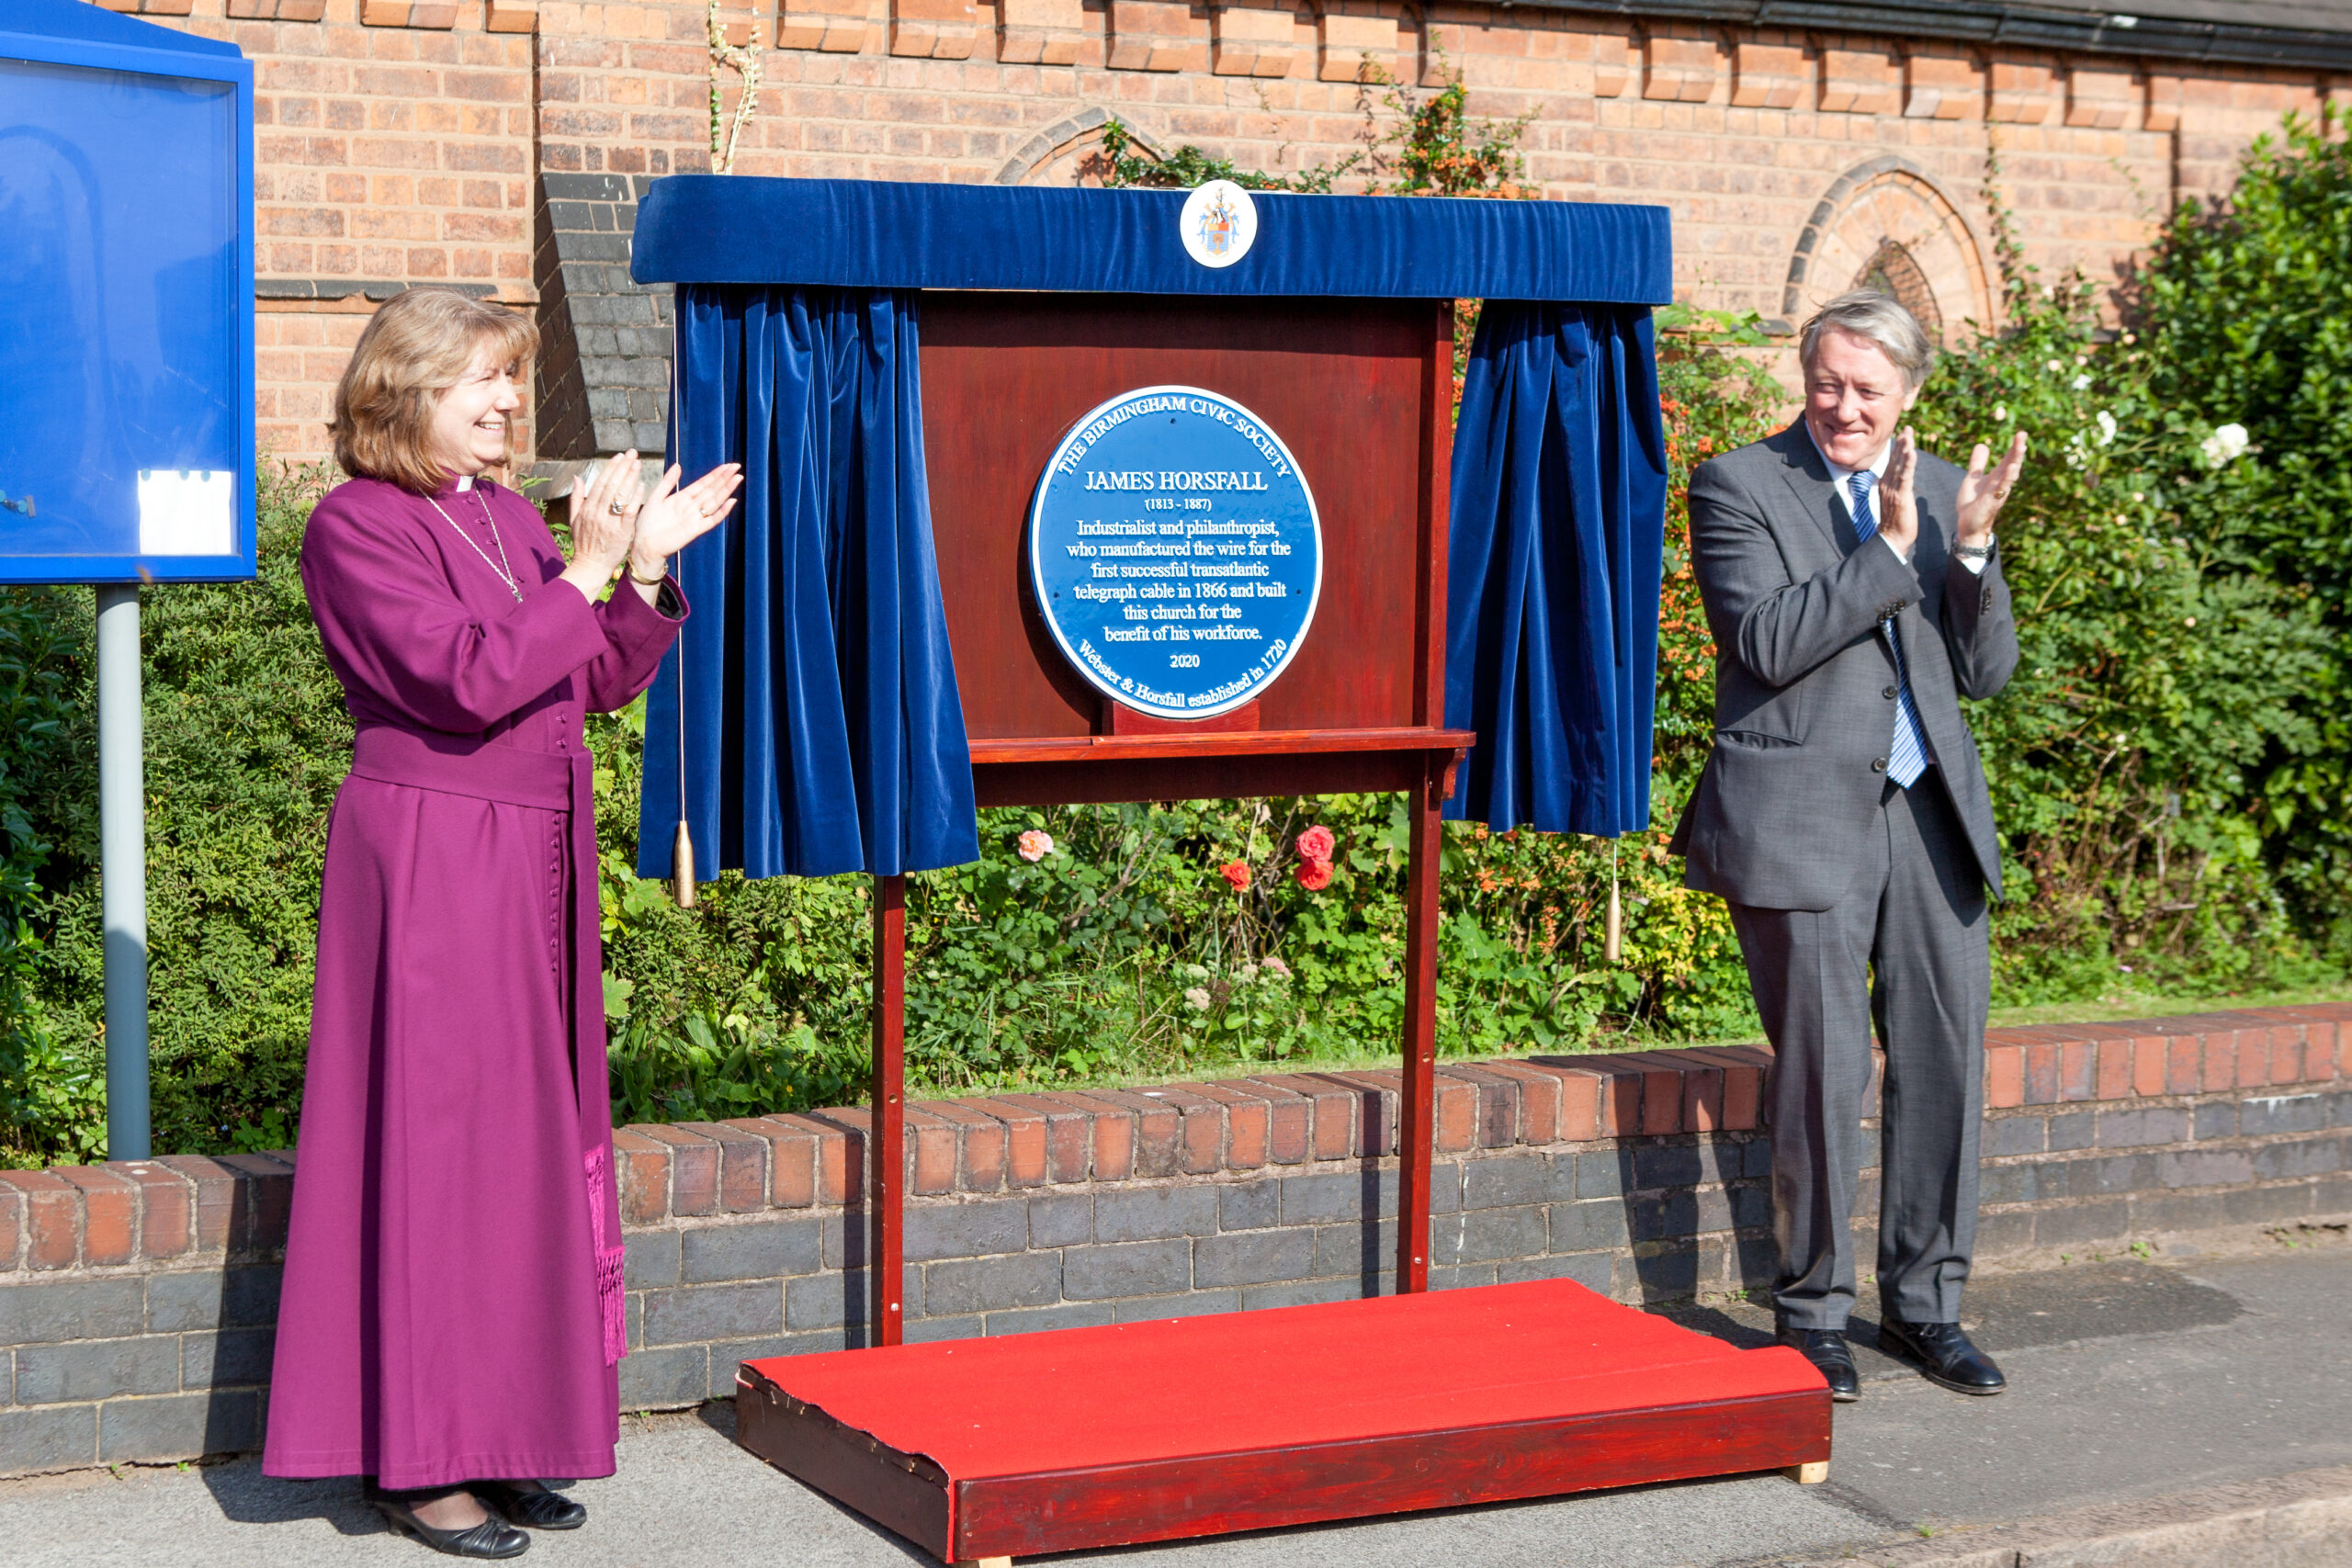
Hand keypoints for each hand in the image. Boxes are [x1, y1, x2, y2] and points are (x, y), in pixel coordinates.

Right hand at [559, 451, 645, 600]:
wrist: (590, 566)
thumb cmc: (584, 543)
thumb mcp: (574, 519)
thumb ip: (576, 498)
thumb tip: (577, 477)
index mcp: (587, 508)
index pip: (600, 483)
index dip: (610, 468)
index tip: (619, 456)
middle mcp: (597, 513)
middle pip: (611, 485)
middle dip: (622, 467)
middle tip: (632, 453)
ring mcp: (609, 523)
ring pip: (619, 496)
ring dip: (629, 478)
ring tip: (638, 463)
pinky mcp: (620, 533)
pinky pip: (628, 513)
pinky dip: (634, 499)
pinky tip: (642, 487)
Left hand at [627, 462, 744, 578]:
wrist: (644, 544)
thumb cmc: (647, 524)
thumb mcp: (656, 497)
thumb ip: (667, 482)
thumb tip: (678, 465)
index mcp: (682, 498)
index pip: (703, 484)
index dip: (715, 475)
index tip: (727, 465)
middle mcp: (691, 507)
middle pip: (712, 490)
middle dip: (724, 479)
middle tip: (737, 467)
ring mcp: (695, 518)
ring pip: (715, 501)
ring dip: (726, 490)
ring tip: (737, 479)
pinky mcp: (696, 530)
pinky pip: (712, 520)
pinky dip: (722, 511)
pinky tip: (731, 501)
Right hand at [1876, 428, 1919, 557]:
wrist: (1892, 538)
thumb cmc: (1896, 521)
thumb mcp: (1894, 499)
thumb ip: (1894, 486)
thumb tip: (1895, 479)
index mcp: (1886, 484)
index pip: (1892, 461)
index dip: (1899, 447)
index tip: (1905, 433)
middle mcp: (1886, 484)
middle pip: (1895, 459)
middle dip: (1902, 442)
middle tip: (1908, 427)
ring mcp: (1892, 489)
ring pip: (1899, 465)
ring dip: (1904, 448)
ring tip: (1909, 434)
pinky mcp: (1900, 495)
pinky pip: (1905, 476)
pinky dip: (1908, 463)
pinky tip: (1912, 453)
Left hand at [1957, 432, 2028, 545]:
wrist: (1968, 526)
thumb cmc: (1973, 503)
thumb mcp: (1973, 479)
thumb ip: (1978, 464)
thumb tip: (1982, 444)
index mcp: (1997, 476)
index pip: (2007, 458)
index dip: (2014, 447)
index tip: (2021, 433)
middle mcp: (2001, 483)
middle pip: (2012, 463)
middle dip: (2017, 450)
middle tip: (2023, 434)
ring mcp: (1999, 492)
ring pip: (2010, 474)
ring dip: (2015, 461)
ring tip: (2021, 447)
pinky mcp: (1993, 501)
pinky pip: (2002, 488)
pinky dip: (2007, 478)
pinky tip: (2012, 468)